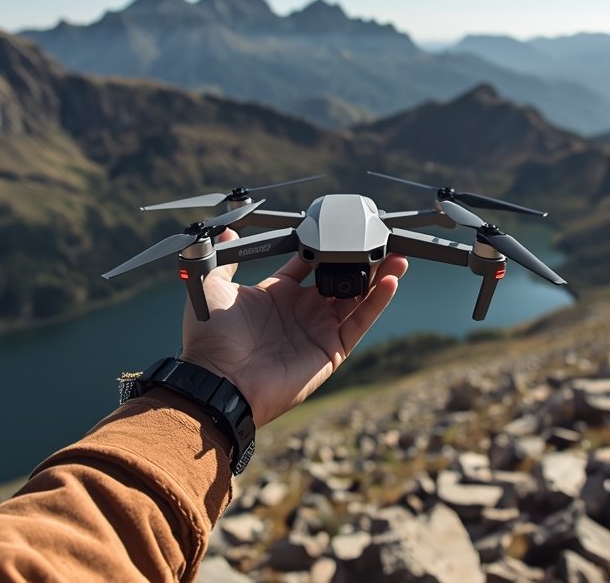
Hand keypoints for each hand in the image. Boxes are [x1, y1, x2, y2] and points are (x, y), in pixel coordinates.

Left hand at [181, 229, 408, 426]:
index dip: (327, 247)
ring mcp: (318, 331)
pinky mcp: (331, 351)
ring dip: (379, 277)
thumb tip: (226, 229)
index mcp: (277, 294)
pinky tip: (391, 281)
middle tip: (380, 240)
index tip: (343, 228)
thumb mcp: (213, 286)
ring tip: (398, 255)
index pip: (310, 264)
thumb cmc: (211, 338)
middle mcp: (301, 311)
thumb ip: (226, 256)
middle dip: (361, 260)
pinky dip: (377, 303)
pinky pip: (359, 323)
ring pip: (357, 298)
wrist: (218, 381)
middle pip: (340, 279)